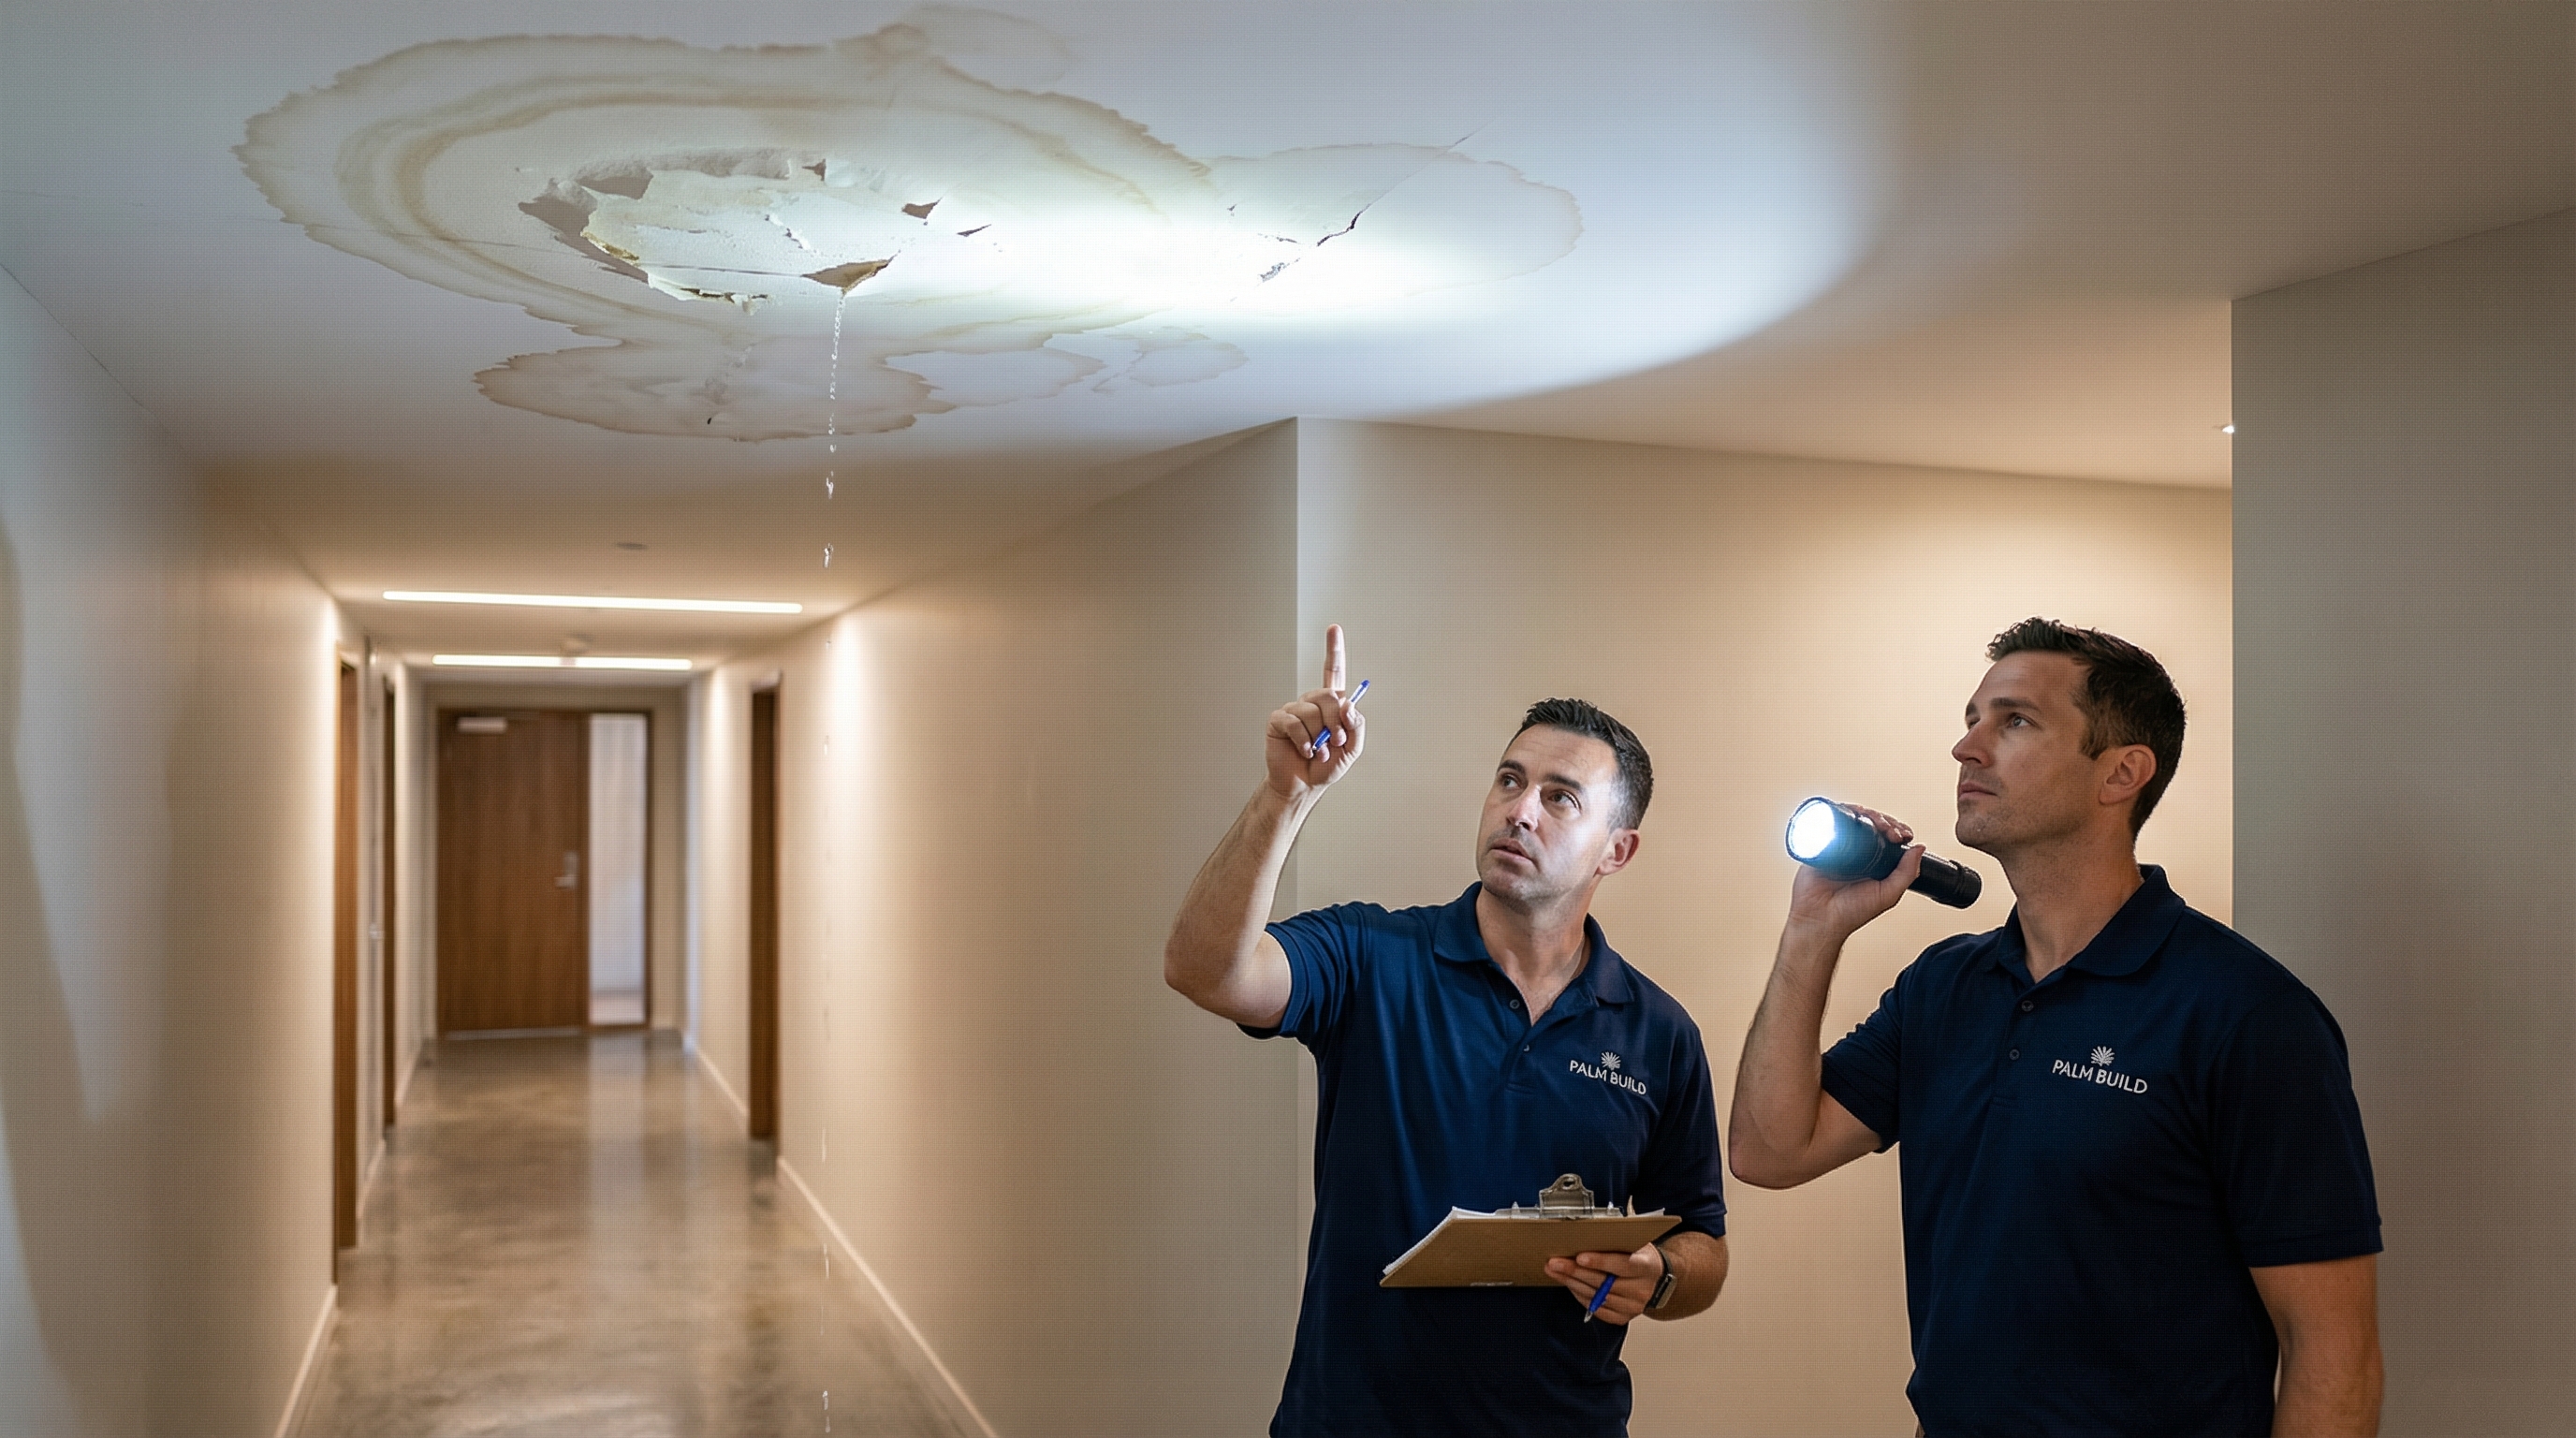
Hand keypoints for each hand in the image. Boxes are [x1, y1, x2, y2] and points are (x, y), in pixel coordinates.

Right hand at [1265, 625, 1365, 799]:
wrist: (1304, 785)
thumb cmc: (1326, 765)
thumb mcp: (1352, 748)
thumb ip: (1356, 725)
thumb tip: (1347, 704)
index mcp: (1330, 706)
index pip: (1333, 672)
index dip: (1333, 650)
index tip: (1334, 628)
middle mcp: (1312, 703)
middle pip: (1329, 695)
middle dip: (1337, 722)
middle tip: (1336, 742)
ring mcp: (1294, 710)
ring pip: (1312, 712)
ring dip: (1321, 738)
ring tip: (1318, 752)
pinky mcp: (1279, 720)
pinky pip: (1295, 723)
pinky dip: (1304, 741)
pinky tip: (1304, 751)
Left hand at [1545, 1242, 1663, 1325]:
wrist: (1655, 1278)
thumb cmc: (1639, 1256)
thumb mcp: (1634, 1243)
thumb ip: (1615, 1241)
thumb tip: (1585, 1234)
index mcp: (1647, 1266)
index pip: (1624, 1265)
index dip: (1601, 1261)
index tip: (1580, 1257)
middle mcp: (1642, 1289)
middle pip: (1605, 1282)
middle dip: (1576, 1271)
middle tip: (1554, 1262)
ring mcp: (1633, 1306)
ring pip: (1598, 1297)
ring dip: (1573, 1283)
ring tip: (1555, 1271)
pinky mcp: (1623, 1317)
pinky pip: (1597, 1309)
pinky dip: (1581, 1297)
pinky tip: (1570, 1285)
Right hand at [1785, 804, 1921, 940]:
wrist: (1820, 919)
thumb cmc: (1850, 913)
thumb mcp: (1888, 895)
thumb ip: (1907, 873)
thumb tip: (1920, 848)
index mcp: (1873, 862)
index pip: (1888, 836)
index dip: (1897, 829)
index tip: (1903, 834)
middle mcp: (1856, 852)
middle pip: (1872, 823)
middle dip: (1885, 820)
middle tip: (1891, 831)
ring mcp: (1838, 846)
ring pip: (1854, 818)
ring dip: (1867, 813)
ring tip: (1876, 823)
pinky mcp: (1821, 843)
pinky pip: (1830, 821)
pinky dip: (1841, 811)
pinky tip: (1852, 815)